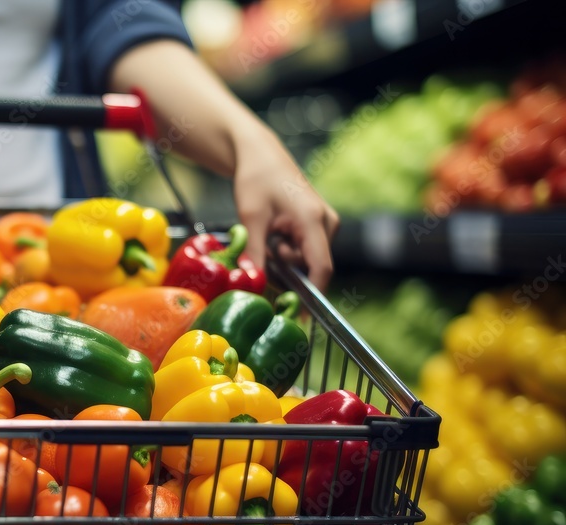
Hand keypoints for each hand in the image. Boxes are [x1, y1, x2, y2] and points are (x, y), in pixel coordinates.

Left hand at [233, 125, 339, 292]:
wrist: (260, 154)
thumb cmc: (256, 179)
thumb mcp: (250, 218)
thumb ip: (254, 253)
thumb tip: (254, 283)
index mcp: (313, 220)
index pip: (320, 268)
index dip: (312, 295)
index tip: (300, 317)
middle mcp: (326, 222)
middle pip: (312, 266)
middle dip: (288, 271)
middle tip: (264, 256)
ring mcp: (325, 223)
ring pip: (307, 259)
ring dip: (285, 259)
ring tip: (266, 236)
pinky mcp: (318, 224)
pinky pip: (305, 249)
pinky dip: (288, 250)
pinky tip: (274, 234)